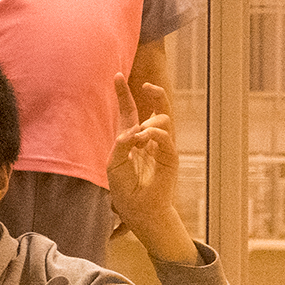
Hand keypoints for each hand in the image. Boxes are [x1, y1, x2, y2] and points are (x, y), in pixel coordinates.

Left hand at [105, 73, 186, 238]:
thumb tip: (135, 130)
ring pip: (164, 119)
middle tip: (145, 86)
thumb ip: (122, 142)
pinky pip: (167, 137)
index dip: (124, 93)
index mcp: (132, 138)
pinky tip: (143, 138)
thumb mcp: (115, 162)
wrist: (137, 209)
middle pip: (157, 109)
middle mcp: (148, 139)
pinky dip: (154, 133)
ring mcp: (162, 147)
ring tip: (138, 135)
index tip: (117, 75)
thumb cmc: (124, 187)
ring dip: (150, 121)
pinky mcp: (170, 157)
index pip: (130, 110)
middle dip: (154, 94)